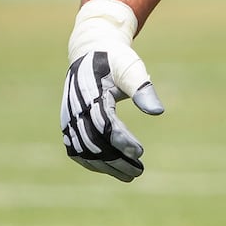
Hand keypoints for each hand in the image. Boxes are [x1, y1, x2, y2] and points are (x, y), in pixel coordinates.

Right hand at [60, 0, 164, 181]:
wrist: (90, 51)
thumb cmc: (115, 59)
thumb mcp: (131, 68)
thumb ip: (143, 89)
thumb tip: (158, 112)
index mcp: (91, 93)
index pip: (105, 124)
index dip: (122, 141)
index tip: (140, 153)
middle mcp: (75, 108)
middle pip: (94, 142)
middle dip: (116, 160)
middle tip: (139, 172)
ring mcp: (68, 117)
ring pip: (84, 150)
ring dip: (105, 166)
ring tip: (130, 175)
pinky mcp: (68, 123)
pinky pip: (76, 148)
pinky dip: (91, 162)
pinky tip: (111, 169)